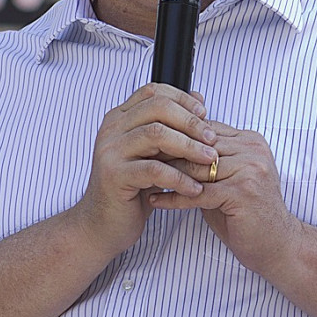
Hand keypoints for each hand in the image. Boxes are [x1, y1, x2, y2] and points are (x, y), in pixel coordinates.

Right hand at [75, 83, 217, 258]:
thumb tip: (199, 100)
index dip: (182, 99)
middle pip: (157, 108)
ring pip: (156, 134)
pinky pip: (153, 170)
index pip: (153, 92)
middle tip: (213, 139)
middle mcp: (112, 129)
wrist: (103, 224)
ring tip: (210, 161)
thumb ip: (171, 130)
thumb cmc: (131, 190)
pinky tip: (194, 188)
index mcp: (120, 119)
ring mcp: (110, 151)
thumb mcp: (154, 154)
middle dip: (191, 122)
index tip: (205, 114)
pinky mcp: (114, 175)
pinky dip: (179, 178)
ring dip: (189, 146)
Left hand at [153, 122, 302, 276]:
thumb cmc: (249, 216)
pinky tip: (155, 201)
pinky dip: (174, 197)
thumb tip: (171, 148)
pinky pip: (198, 192)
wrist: (278, 245)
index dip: (175, 137)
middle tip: (138, 160)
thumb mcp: (228, 180)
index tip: (147, 145)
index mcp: (250, 141)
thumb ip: (207, 163)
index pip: (204, 129)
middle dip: (166, 153)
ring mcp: (249, 171)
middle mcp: (252, 151)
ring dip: (166, 175)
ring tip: (142, 180)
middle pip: (198, 145)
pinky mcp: (242, 193)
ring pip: (196, 167)